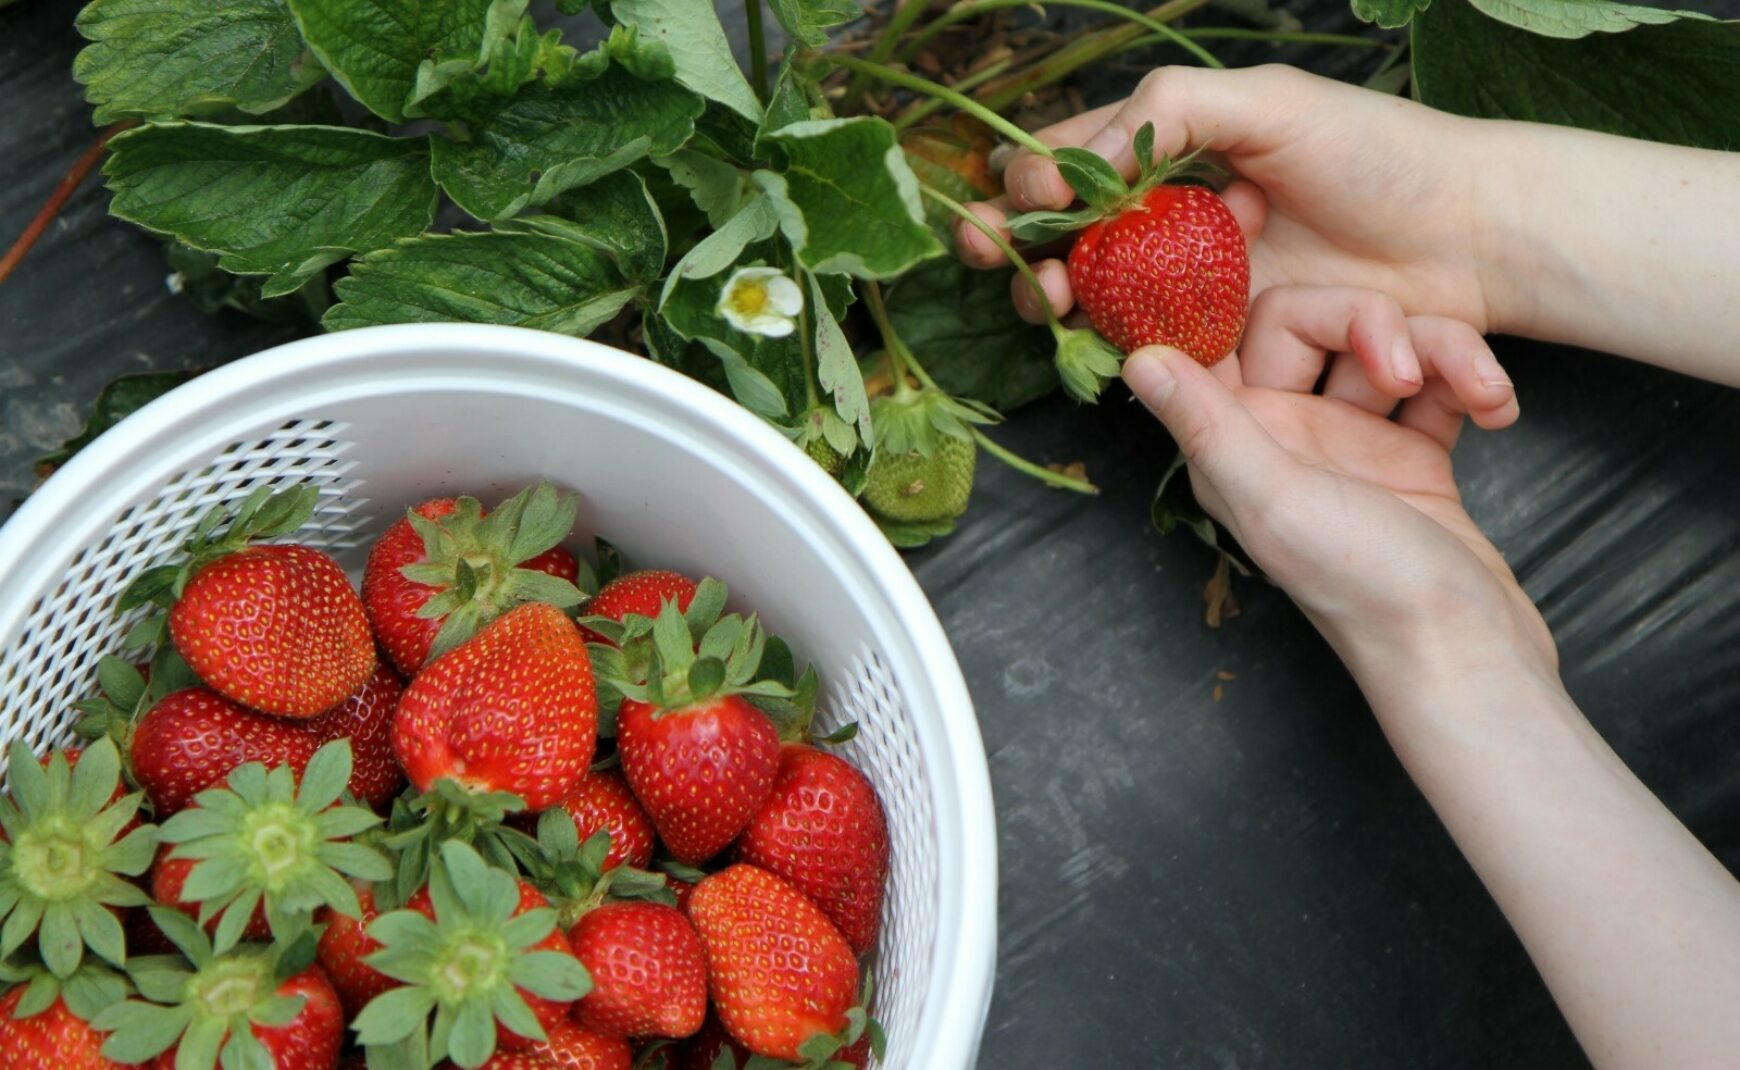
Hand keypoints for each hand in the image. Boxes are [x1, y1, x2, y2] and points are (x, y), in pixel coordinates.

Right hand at [956, 65, 1502, 335]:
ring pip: (1094, 290)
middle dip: (1016, 241)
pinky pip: (1149, 341)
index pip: (1076, 156)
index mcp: (1180, 145)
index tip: (1032, 192)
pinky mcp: (1224, 340)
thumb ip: (1170, 110)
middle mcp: (1176, 214)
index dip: (1035, 175)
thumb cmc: (1381, 152)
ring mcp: (1196, 279)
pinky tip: (1090, 329)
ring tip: (1045, 294)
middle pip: (1067, 231)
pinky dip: (1108, 339)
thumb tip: (1083, 159)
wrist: (1469, 234)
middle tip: (993, 252)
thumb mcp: (1270, 102)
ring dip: (1050, 290)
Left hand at [1124, 284, 1553, 673]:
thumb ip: (1206, 425)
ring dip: (1440, 351)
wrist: (1469, 651)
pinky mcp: (1413, 452)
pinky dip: (1469, 382)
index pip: (1217, 337)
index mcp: (1233, 443)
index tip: (1254, 233)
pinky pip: (1435, 379)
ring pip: (1382, 343)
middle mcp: (1283, 436)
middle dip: (1368, 322)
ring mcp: (1350, 442)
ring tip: (1481, 395)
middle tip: (1404, 368)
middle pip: (1310, 322)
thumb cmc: (1364, 588)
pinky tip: (1497, 410)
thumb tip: (1137, 361)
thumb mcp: (1272, 498)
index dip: (1229, 293)